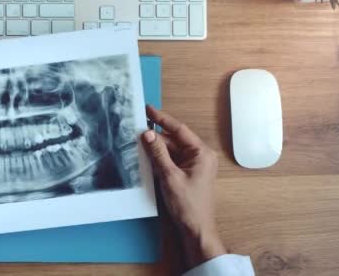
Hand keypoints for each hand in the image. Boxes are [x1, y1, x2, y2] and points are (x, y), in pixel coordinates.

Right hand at [141, 105, 225, 267]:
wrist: (196, 230)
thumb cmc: (188, 205)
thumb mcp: (170, 177)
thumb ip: (158, 154)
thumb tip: (147, 134)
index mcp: (201, 153)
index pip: (179, 130)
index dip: (161, 119)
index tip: (147, 109)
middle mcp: (200, 156)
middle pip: (174, 139)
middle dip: (156, 136)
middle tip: (136, 128)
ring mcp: (194, 165)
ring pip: (172, 150)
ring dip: (156, 148)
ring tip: (138, 141)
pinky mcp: (187, 174)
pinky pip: (172, 160)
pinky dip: (159, 158)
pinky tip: (146, 156)